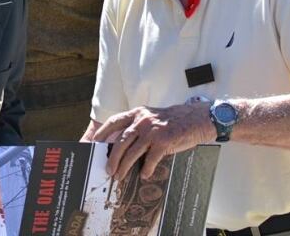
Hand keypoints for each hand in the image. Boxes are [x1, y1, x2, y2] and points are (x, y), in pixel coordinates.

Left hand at [92, 103, 213, 179]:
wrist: (195, 118)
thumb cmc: (173, 120)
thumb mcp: (151, 116)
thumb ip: (137, 126)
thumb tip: (122, 145)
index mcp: (138, 113)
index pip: (114, 122)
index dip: (102, 133)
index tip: (94, 143)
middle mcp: (142, 120)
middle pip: (120, 142)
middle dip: (112, 158)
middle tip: (109, 169)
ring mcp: (153, 131)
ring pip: (132, 152)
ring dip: (124, 167)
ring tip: (120, 176)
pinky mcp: (164, 142)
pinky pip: (150, 160)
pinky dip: (146, 169)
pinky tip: (145, 175)